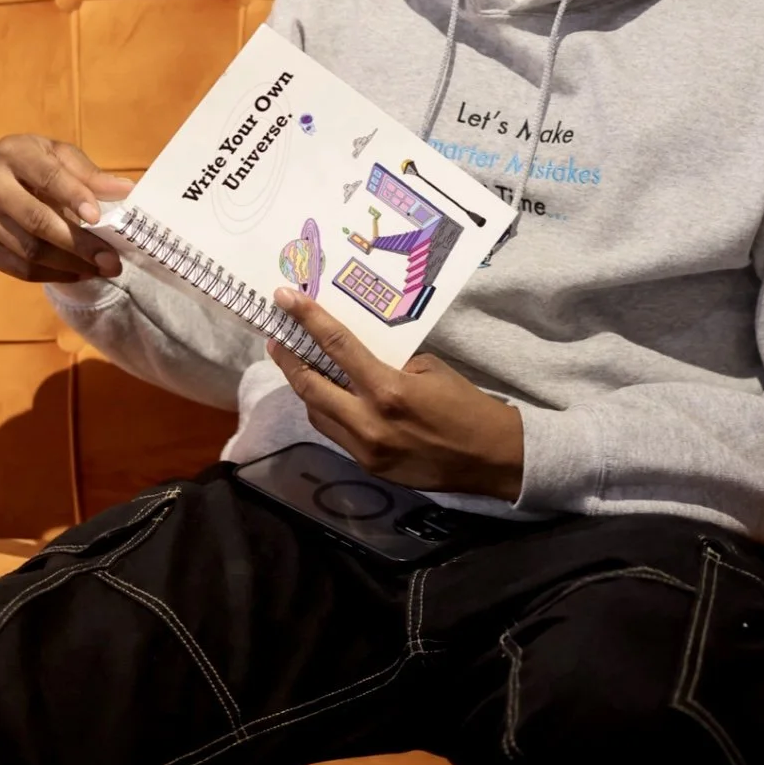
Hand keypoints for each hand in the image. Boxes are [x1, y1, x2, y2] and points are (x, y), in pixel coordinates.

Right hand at [0, 135, 134, 284]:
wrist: (7, 180)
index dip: (73, 196)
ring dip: (69, 265)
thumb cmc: (43, 165)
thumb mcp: (67, 159)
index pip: (46, 176)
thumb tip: (126, 190)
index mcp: (13, 152)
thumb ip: (93, 176)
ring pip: (27, 250)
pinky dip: (50, 275)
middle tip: (111, 261)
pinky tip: (77, 273)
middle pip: (36, 220)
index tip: (98, 217)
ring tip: (101, 270)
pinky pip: (16, 269)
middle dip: (78, 244)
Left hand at [266, 289, 523, 501]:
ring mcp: (365, 449)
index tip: (284, 298)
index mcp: (387, 390)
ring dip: (305, 388)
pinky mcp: (367, 466)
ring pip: (317, 413)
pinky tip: (328, 396)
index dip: (307, 319)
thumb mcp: (429, 369)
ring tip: (298, 365)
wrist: (487, 457)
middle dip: (288, 360)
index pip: (337, 346)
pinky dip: (327, 410)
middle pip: (310, 386)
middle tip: (275, 339)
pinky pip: (335, 433)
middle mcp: (368, 422)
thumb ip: (389, 362)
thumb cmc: (464, 403)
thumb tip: (360, 356)